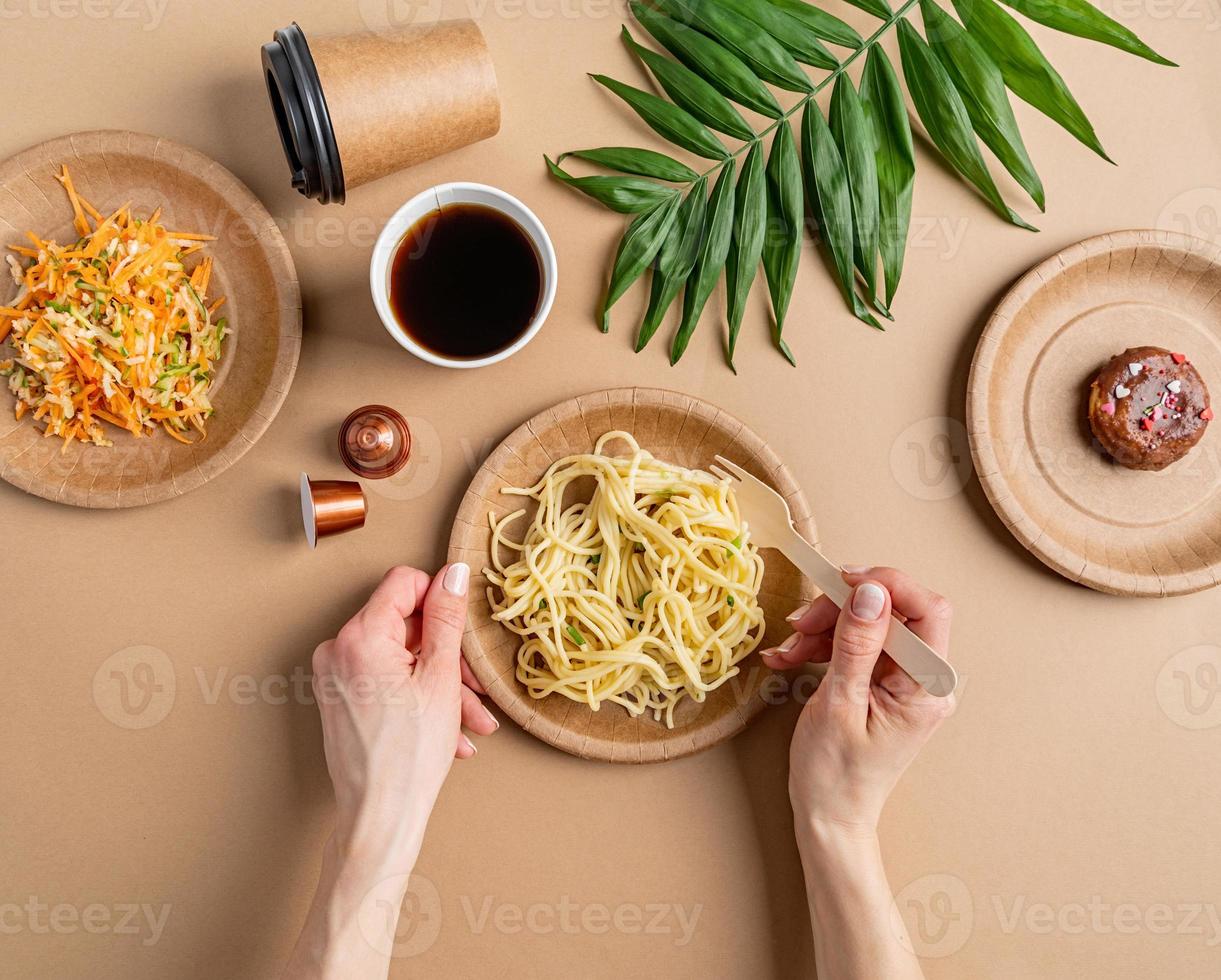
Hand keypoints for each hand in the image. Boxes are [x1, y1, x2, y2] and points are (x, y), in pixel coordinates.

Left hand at [310, 563, 497, 866]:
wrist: (380, 816)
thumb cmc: (409, 756)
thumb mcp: (441, 677)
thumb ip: (447, 618)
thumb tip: (453, 574)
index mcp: (360, 637)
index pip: (404, 583)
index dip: (440, 601)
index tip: (461, 629)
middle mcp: (338, 649)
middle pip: (405, 625)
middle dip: (446, 655)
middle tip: (473, 689)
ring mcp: (335, 675)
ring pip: (400, 657)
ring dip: (440, 683)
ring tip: (469, 719)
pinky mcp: (339, 697)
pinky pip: (385, 680)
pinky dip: (418, 696)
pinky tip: (449, 730)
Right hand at [764, 566, 954, 838]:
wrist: (828, 815)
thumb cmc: (835, 773)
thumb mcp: (839, 703)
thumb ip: (856, 644)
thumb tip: (870, 591)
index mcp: (927, 687)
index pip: (928, 610)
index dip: (888, 585)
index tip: (843, 581)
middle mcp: (924, 679)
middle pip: (892, 612)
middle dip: (842, 608)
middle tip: (800, 622)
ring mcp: (903, 679)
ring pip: (868, 623)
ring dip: (825, 627)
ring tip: (788, 648)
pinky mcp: (882, 681)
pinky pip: (856, 644)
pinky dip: (822, 643)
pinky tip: (790, 655)